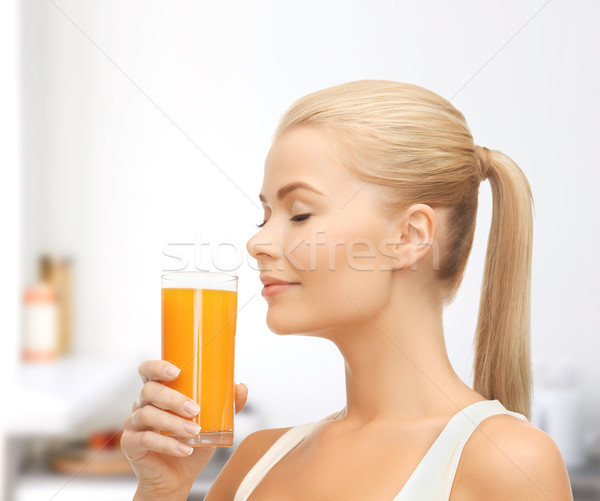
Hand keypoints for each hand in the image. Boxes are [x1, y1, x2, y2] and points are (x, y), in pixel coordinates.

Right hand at [121, 360, 247, 499]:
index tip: (176, 370)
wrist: (178, 478)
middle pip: (150, 391)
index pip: (148, 370)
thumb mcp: (212, 423)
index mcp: (159, 392)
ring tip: (195, 432)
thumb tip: (240, 387)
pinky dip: (168, 444)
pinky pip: (145, 439)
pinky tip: (185, 449)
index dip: (157, 366)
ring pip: (147, 414)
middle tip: (195, 409)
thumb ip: (226, 405)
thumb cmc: (192, 443)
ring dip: (173, 423)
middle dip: (173, 398)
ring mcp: (134, 423)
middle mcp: (142, 404)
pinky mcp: (131, 444)